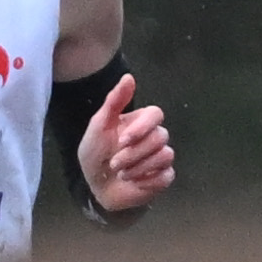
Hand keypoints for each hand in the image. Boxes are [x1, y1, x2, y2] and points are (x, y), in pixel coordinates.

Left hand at [77, 72, 176, 215]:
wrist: (94, 185)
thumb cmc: (95, 153)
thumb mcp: (99, 125)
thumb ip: (114, 101)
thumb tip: (129, 76)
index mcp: (140, 122)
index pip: (156, 114)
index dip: (142, 127)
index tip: (123, 140)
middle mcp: (153, 137)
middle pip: (160, 137)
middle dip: (134, 154)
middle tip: (114, 163)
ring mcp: (160, 157)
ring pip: (165, 156)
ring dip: (138, 168)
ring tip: (122, 174)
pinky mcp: (163, 177)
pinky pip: (166, 175)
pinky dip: (147, 180)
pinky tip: (134, 182)